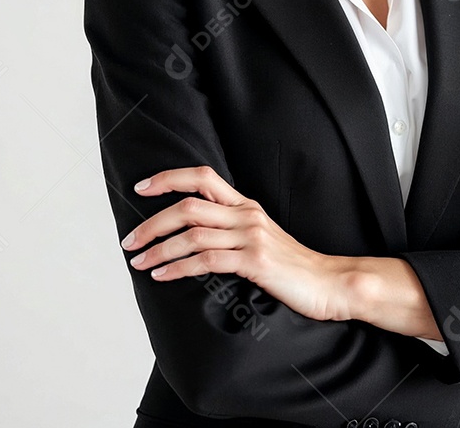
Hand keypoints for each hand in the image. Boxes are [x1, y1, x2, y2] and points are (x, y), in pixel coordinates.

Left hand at [120, 165, 350, 321]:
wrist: (330, 282)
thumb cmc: (292, 266)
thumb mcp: (261, 238)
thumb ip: (232, 231)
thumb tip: (194, 235)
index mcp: (246, 205)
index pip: (203, 177)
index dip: (170, 178)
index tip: (141, 188)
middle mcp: (247, 214)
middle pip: (189, 205)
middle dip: (153, 221)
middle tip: (129, 240)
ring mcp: (251, 236)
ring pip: (193, 233)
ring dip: (159, 248)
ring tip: (139, 262)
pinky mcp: (254, 262)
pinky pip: (206, 261)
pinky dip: (178, 267)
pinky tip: (163, 275)